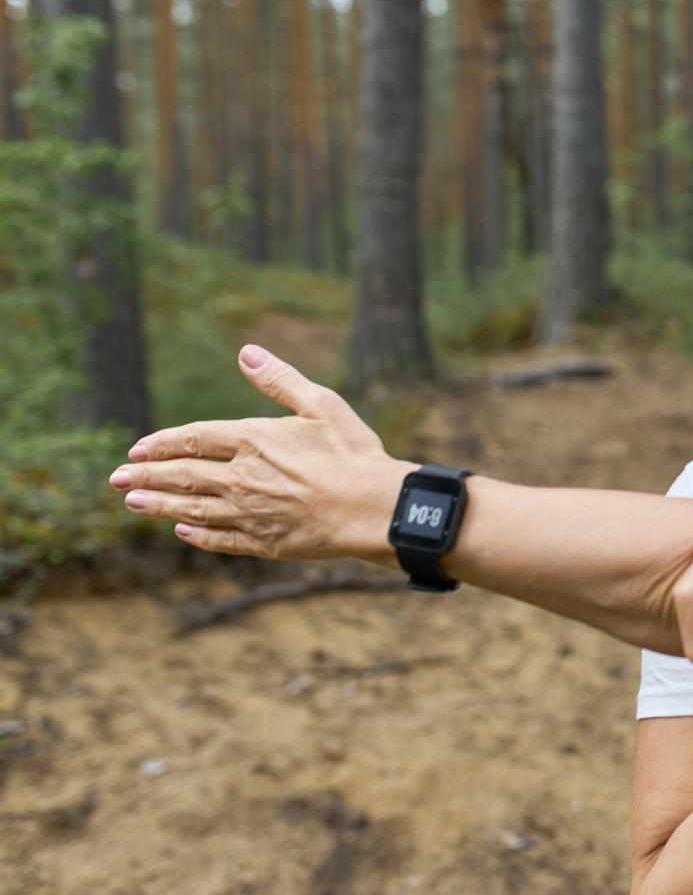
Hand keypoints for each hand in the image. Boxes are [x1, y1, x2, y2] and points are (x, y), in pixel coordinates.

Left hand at [106, 344, 415, 564]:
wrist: (374, 507)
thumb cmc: (354, 452)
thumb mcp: (321, 404)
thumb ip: (279, 380)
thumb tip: (246, 352)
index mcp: (253, 440)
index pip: (193, 438)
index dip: (162, 443)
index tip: (137, 449)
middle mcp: (242, 478)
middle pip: (182, 475)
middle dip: (145, 477)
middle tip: (116, 479)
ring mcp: (249, 513)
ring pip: (192, 509)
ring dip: (159, 506)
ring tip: (133, 504)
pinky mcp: (264, 542)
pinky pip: (219, 539)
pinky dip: (197, 535)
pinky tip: (182, 531)